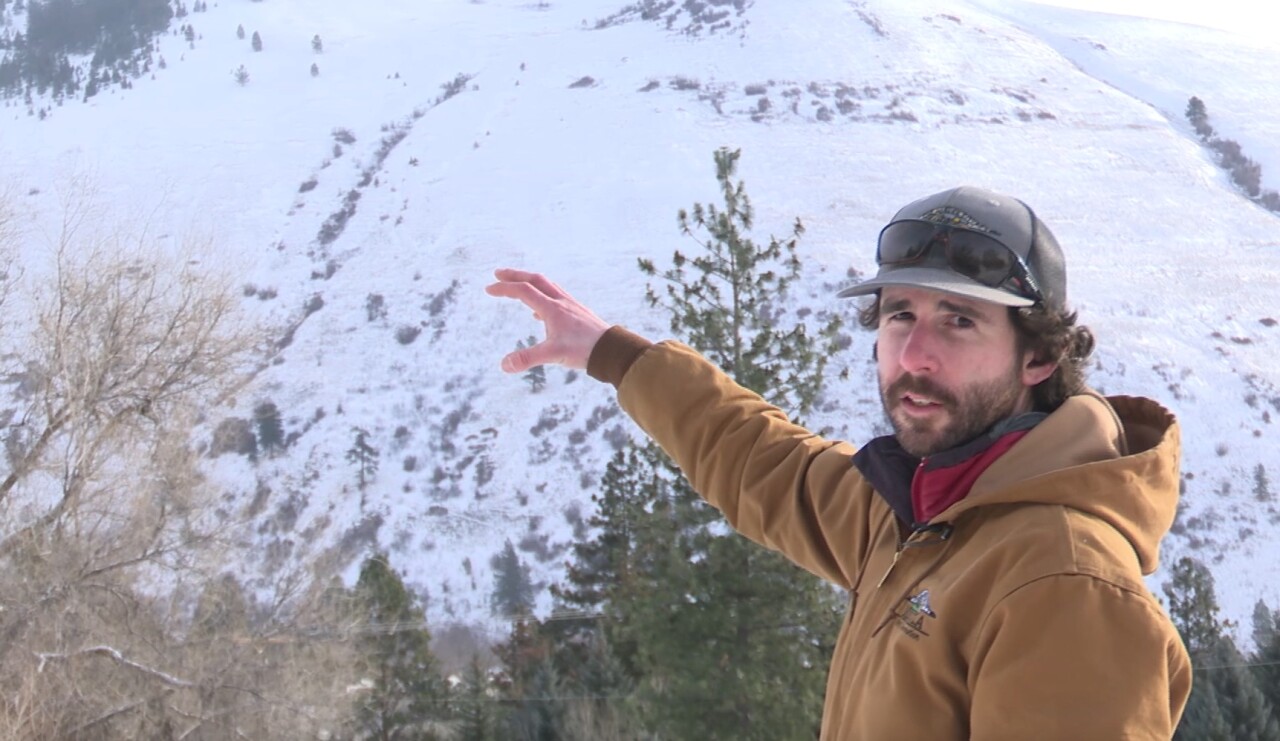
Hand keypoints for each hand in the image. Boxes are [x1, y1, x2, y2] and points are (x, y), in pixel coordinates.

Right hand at [485, 269, 610, 372]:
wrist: (612, 349)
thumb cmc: (584, 350)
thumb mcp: (553, 355)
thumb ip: (527, 359)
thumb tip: (503, 365)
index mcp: (552, 308)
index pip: (523, 290)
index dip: (503, 288)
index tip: (488, 289)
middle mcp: (561, 302)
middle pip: (534, 280)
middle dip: (515, 275)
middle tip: (498, 274)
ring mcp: (571, 306)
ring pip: (547, 285)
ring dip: (529, 282)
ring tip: (517, 286)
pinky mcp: (578, 313)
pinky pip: (556, 297)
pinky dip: (542, 297)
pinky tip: (538, 313)